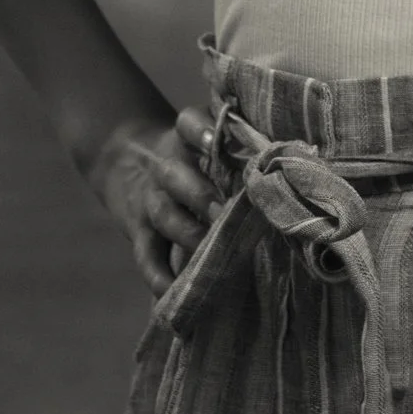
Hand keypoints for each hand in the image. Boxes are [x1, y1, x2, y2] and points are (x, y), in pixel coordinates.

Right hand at [85, 108, 228, 297]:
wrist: (124, 163)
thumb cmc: (187, 157)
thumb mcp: (197, 140)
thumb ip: (234, 148)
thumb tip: (288, 157)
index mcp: (184, 141)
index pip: (188, 124)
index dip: (200, 131)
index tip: (214, 141)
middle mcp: (166, 169)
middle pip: (176, 176)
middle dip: (200, 195)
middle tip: (225, 211)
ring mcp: (151, 202)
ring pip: (165, 216)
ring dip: (188, 233)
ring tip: (209, 249)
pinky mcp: (139, 233)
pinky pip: (147, 255)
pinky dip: (158, 275)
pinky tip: (172, 289)